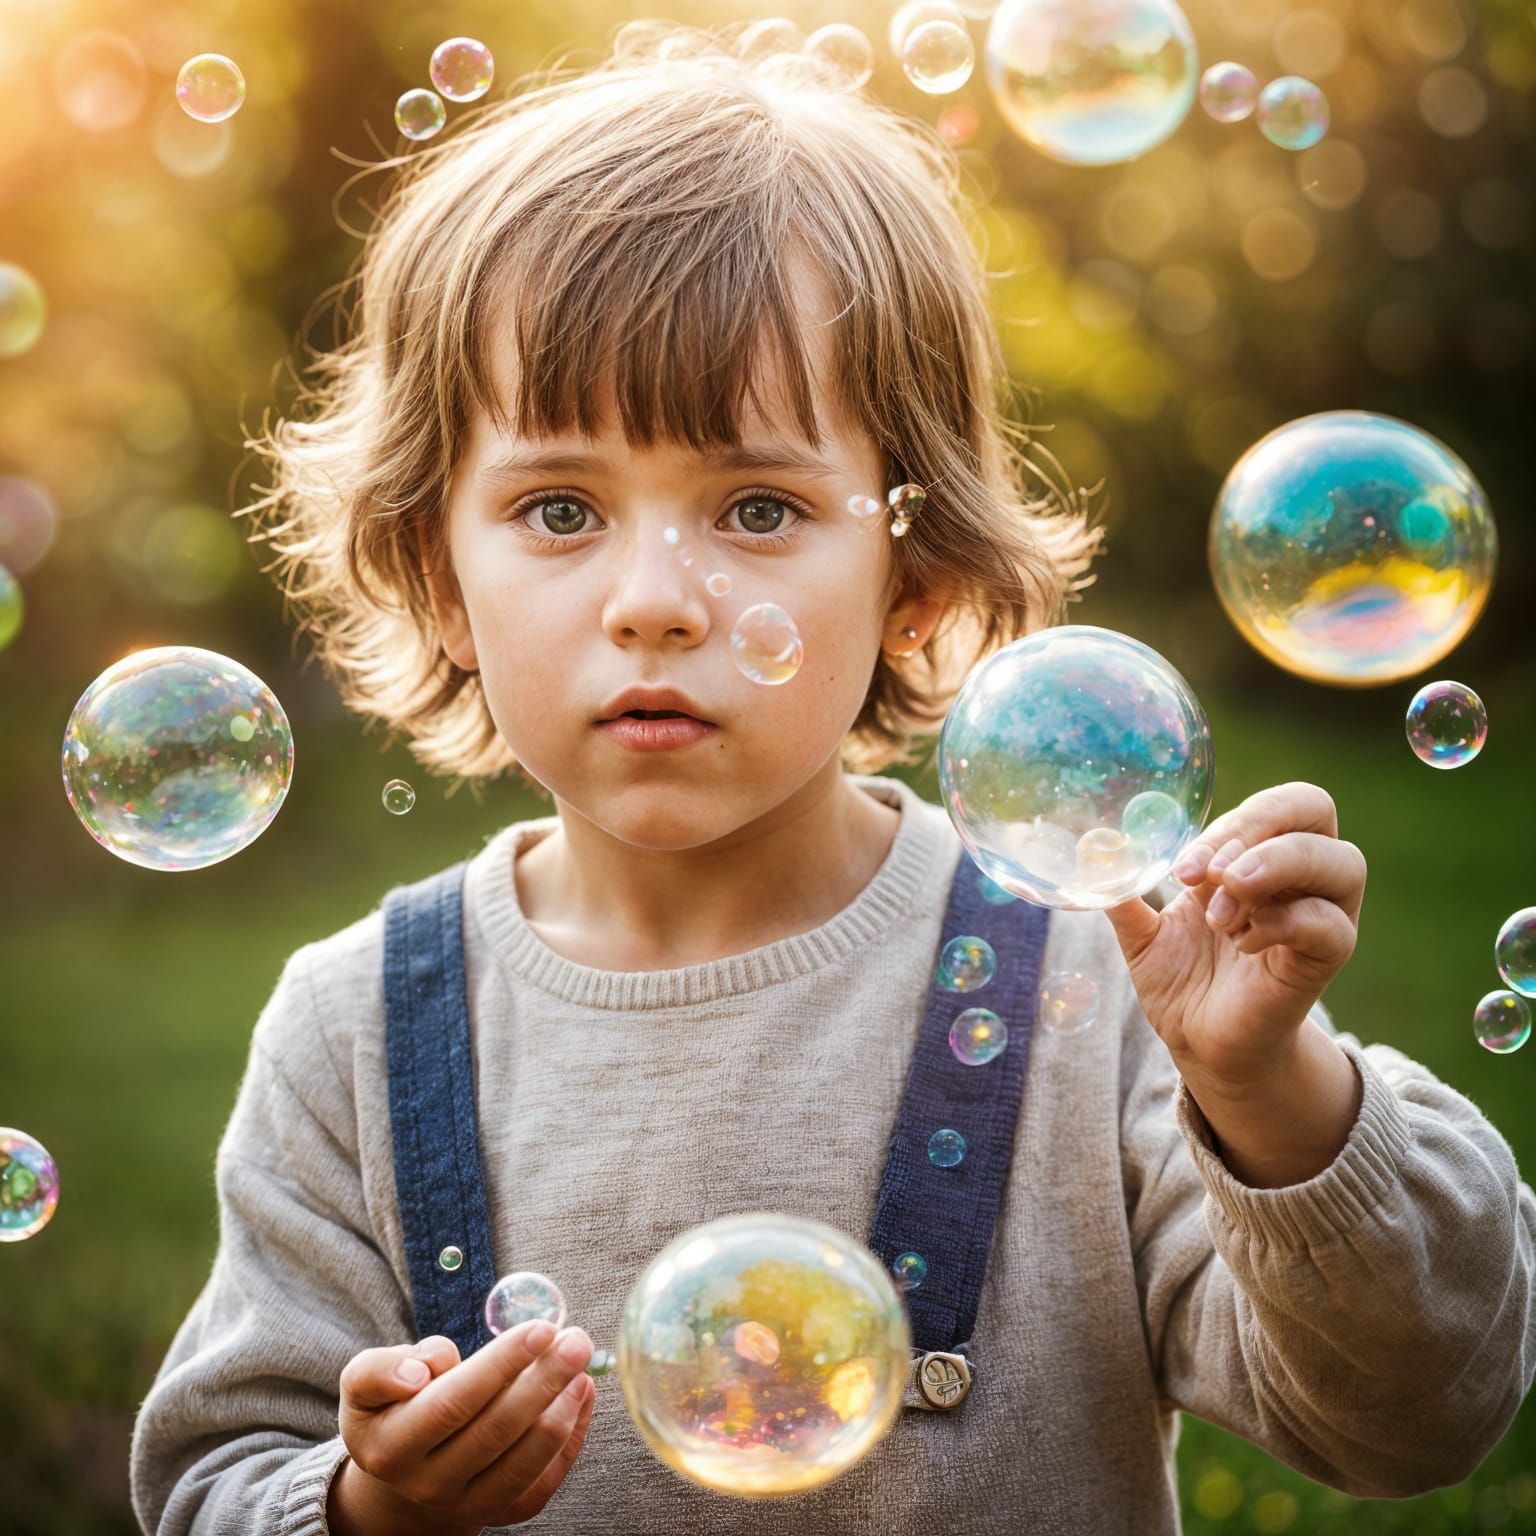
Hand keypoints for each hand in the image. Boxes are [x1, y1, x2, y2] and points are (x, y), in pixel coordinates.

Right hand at [329, 1320, 595, 1533]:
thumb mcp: (364, 1383)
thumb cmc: (392, 1410)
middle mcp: (428, 1483)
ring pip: (523, 1463)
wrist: (402, 1477)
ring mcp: (467, 1504)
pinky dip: (570, 1439)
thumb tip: (431, 1362)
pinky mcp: (501, 1513)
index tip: (541, 1328)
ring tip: (583, 1366)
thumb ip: (382, 1368)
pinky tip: (582, 1395)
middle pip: (495, 1431)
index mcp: (392, 1445)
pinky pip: (542, 1483)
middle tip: (577, 1340)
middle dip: (544, 1381)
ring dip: (563, 1411)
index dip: (500, 1365)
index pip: (452, 1403)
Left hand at [1104, 781, 1365, 1093]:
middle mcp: (1300, 875)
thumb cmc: (1182, 978)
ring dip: (1273, 869)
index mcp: (1258, 853)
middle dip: (1254, 828)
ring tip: (1222, 912)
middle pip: (1312, 806)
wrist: (1200, 1043)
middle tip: (1212, 874)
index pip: (1268, 804)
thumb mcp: (1142, 930)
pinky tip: (1243, 943)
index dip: (1228, 823)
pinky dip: (1283, 922)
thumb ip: (1121, 891)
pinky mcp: (1326, 958)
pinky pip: (1330, 923)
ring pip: (1341, 860)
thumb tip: (1090, 851)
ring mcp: (1322, 914)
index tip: (1181, 870)